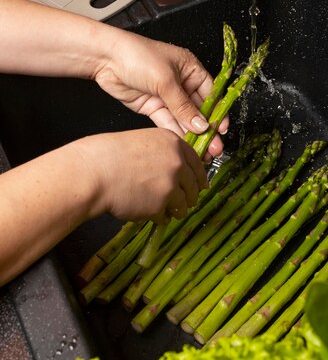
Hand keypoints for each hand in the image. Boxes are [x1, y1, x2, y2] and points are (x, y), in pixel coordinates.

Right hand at [71, 128, 207, 223]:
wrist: (93, 173)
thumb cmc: (108, 156)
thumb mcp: (142, 143)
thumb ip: (163, 154)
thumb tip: (176, 171)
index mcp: (172, 142)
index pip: (196, 162)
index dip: (199, 176)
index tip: (201, 185)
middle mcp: (177, 161)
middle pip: (194, 185)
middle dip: (190, 196)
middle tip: (185, 203)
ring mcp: (171, 183)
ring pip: (183, 203)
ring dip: (176, 209)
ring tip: (164, 211)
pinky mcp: (161, 204)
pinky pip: (166, 216)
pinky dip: (159, 217)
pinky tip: (148, 213)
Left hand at [93, 32, 227, 159]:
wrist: (106, 58)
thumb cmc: (138, 56)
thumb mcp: (166, 80)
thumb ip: (183, 106)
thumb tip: (201, 125)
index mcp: (190, 69)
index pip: (210, 94)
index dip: (217, 112)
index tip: (221, 129)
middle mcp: (181, 83)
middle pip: (198, 110)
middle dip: (206, 128)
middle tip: (214, 147)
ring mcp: (166, 96)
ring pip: (183, 119)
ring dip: (192, 135)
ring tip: (201, 151)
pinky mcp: (153, 106)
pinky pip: (168, 122)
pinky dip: (175, 133)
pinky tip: (184, 144)